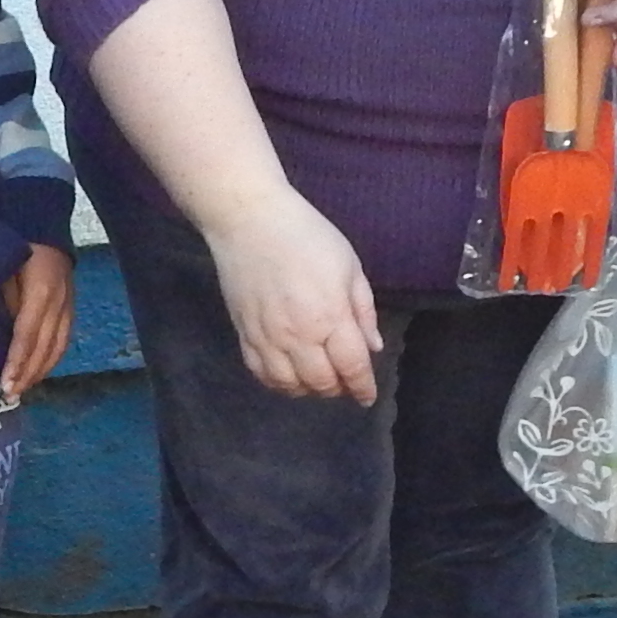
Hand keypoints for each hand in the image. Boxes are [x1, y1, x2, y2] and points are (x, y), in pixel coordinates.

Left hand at [0, 243, 76, 403]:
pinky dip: (52, 359)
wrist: (44, 226)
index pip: (26, 336)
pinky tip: (39, 371)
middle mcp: (58, 303)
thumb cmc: (16, 249)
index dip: (17, 362)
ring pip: (57, 347)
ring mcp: (68, 306)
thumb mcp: (2, 271)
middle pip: (44, 347)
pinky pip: (64, 340)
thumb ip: (2, 302)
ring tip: (24, 389)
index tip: (5, 383)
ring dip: (41, 371)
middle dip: (27, 374)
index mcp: (40, 292)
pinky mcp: (72, 308)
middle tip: (11, 394)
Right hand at [208, 185, 381, 403]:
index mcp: (330, 316)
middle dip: (338, 388)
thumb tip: (372, 348)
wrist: (249, 220)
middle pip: (321, 382)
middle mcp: (298, 335)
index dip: (363, 387)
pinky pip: (261, 373)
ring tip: (317, 378)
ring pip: (289, 385)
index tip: (368, 396)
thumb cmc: (307, 236)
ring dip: (308, 389)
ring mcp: (267, 338)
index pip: (351, 366)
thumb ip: (363, 311)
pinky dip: (278, 383)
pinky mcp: (244, 334)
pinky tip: (289, 374)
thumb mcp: (349, 266)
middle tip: (344, 380)